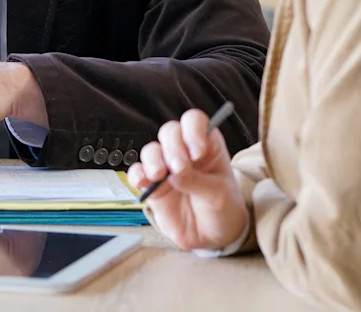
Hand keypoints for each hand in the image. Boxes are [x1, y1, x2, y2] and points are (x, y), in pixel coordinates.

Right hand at [126, 108, 248, 251]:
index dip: (193, 131)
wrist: (214, 237)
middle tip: (179, 167)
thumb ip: (196, 181)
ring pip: (151, 150)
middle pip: (170, 132)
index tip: (197, 152)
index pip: (194, 122)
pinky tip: (143, 182)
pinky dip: (137, 175)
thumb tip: (173, 174)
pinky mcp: (152, 186)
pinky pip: (138, 173)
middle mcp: (184, 152)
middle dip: (173, 147)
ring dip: (153, 159)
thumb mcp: (217, 194)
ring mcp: (166, 168)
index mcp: (206, 145)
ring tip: (160, 175)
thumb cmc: (223, 208)